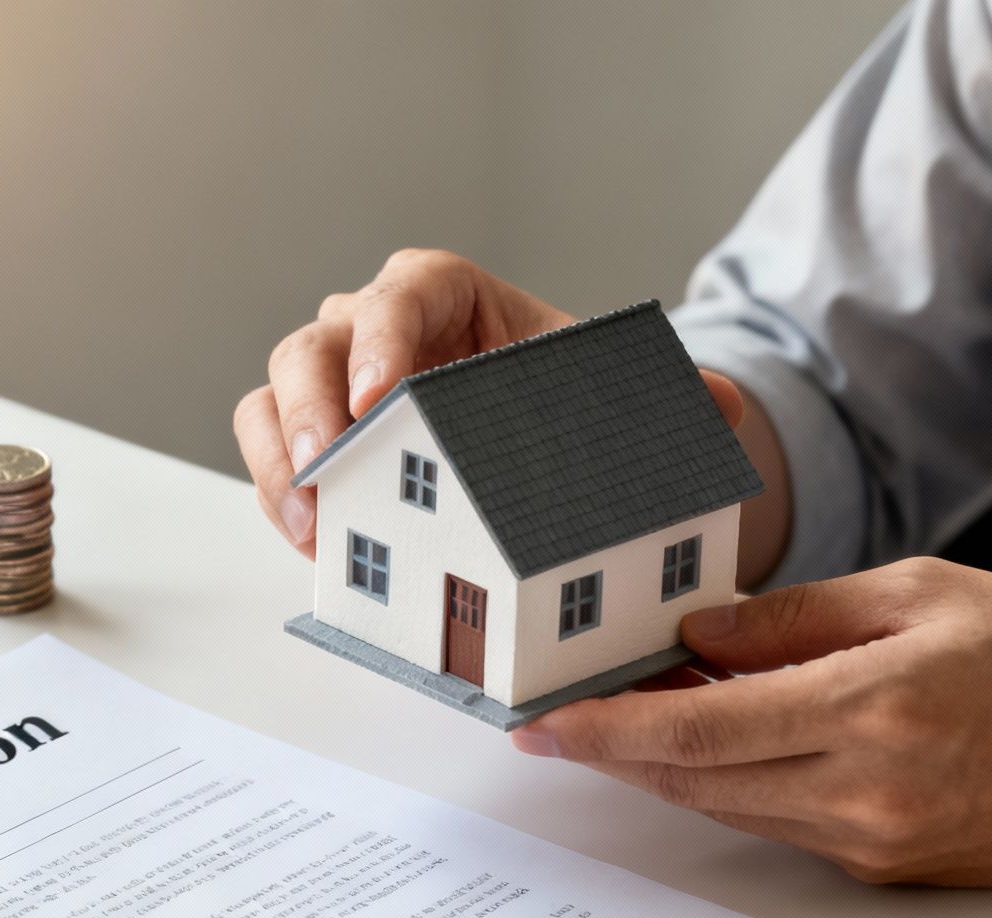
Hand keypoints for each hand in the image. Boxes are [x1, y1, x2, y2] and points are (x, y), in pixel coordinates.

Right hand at [234, 248, 744, 557]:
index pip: (398, 296)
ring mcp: (329, 390)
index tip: (383, 397)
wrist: (524, 430)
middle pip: (310, 348)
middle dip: (309, 410)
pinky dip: (283, 503)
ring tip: (310, 526)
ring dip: (279, 466)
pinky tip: (316, 548)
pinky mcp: (310, 446)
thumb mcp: (601, 390)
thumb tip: (720, 407)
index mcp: (438, 295)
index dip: (381, 340)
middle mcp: (368, 332)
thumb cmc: (546, 396)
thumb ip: (664, 394)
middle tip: (327, 465)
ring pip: (271, 404)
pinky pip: (271, 462)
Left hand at [512, 558, 991, 884]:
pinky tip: (720, 743)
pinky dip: (735, 784)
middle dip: (616, 750)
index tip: (542, 723)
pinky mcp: (890, 866)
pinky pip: (782, 824)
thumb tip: (698, 636)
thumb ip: (798, 616)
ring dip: (669, 769)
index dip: (606, 729)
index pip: (698, 730)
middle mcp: (868, 788)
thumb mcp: (924, 592)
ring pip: (731, 807)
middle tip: (558, 718)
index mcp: (873, 706)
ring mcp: (877, 840)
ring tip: (626, 718)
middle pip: (696, 779)